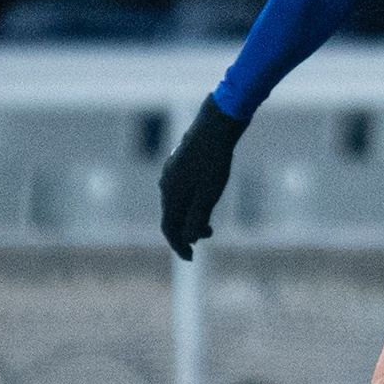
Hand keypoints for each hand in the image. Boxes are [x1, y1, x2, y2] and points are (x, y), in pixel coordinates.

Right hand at [159, 96, 246, 259]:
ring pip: (178, 202)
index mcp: (170, 194)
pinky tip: (207, 198)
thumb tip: (186, 239)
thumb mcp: (209, 195)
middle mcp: (166, 184)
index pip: (169, 228)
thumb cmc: (214, 161)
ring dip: (191, 216)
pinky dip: (192, 201)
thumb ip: (196, 218)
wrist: (216, 125)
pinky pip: (182, 190)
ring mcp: (172, 172)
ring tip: (210, 221)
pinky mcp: (181, 163)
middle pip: (172, 215)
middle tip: (209, 235)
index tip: (191, 258)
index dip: (179, 245)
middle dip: (187, 230)